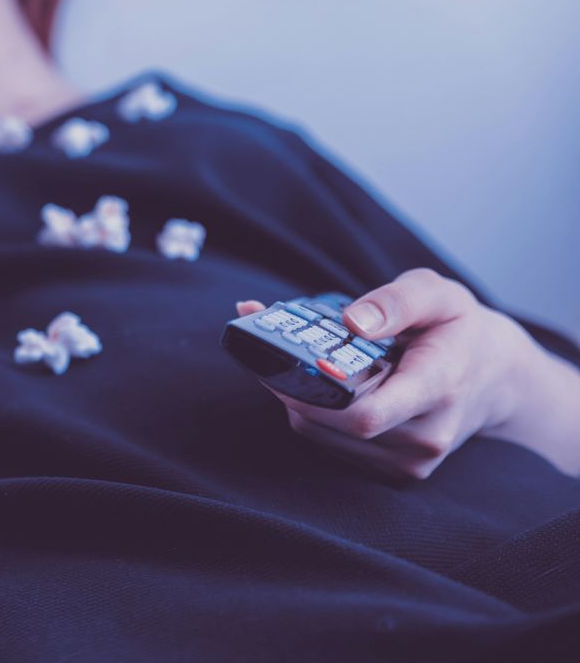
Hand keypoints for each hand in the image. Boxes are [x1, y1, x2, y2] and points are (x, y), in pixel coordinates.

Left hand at [238, 268, 579, 479]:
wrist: (496, 378)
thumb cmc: (459, 329)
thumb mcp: (438, 294)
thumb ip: (396, 301)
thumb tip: (352, 321)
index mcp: (438, 388)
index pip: (368, 415)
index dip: (317, 397)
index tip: (289, 364)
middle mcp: (426, 436)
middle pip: (334, 425)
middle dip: (293, 388)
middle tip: (272, 350)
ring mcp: (411, 462)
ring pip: (323, 436)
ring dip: (298, 401)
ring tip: (296, 364)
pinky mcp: (395, 472)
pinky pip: (331, 445)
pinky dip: (313, 415)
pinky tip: (319, 388)